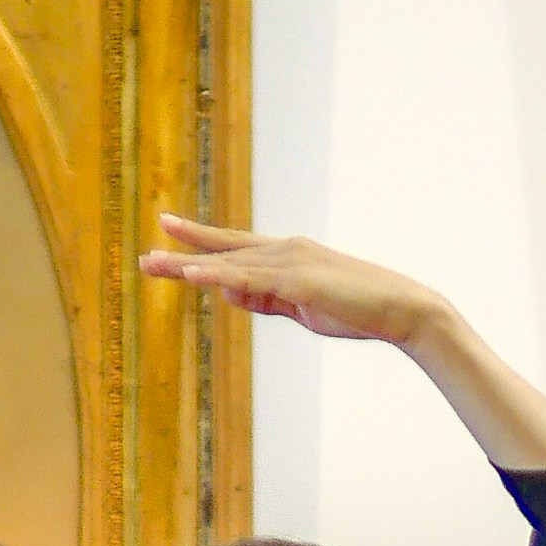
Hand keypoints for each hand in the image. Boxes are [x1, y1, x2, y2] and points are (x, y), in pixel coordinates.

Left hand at [139, 213, 447, 346]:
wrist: (400, 309)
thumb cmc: (356, 310)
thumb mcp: (301, 307)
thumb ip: (266, 298)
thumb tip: (231, 293)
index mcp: (285, 255)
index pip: (234, 248)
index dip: (199, 243)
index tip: (169, 235)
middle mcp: (283, 250)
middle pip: (223, 249)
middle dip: (183, 252)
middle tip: (145, 257)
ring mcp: (290, 262)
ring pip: (229, 263)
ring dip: (189, 265)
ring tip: (153, 265)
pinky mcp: (297, 281)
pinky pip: (249, 279)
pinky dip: (217, 276)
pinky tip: (190, 276)